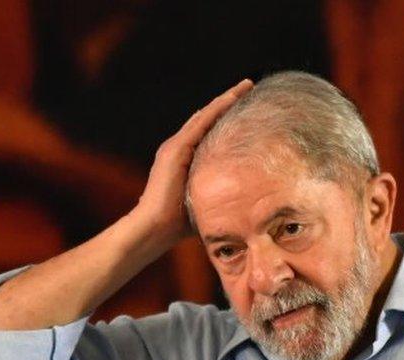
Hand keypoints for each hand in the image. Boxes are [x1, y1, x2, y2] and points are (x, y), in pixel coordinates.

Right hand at [133, 79, 253, 244]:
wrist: (154, 228)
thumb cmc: (179, 225)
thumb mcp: (207, 202)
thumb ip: (220, 194)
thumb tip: (246, 202)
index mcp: (185, 159)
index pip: (209, 131)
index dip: (226, 117)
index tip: (246, 106)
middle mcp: (178, 148)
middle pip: (208, 118)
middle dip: (229, 102)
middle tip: (249, 87)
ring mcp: (175, 146)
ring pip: (205, 115)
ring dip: (226, 99)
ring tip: (245, 86)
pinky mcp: (175, 149)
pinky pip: (200, 122)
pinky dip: (217, 108)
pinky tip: (233, 97)